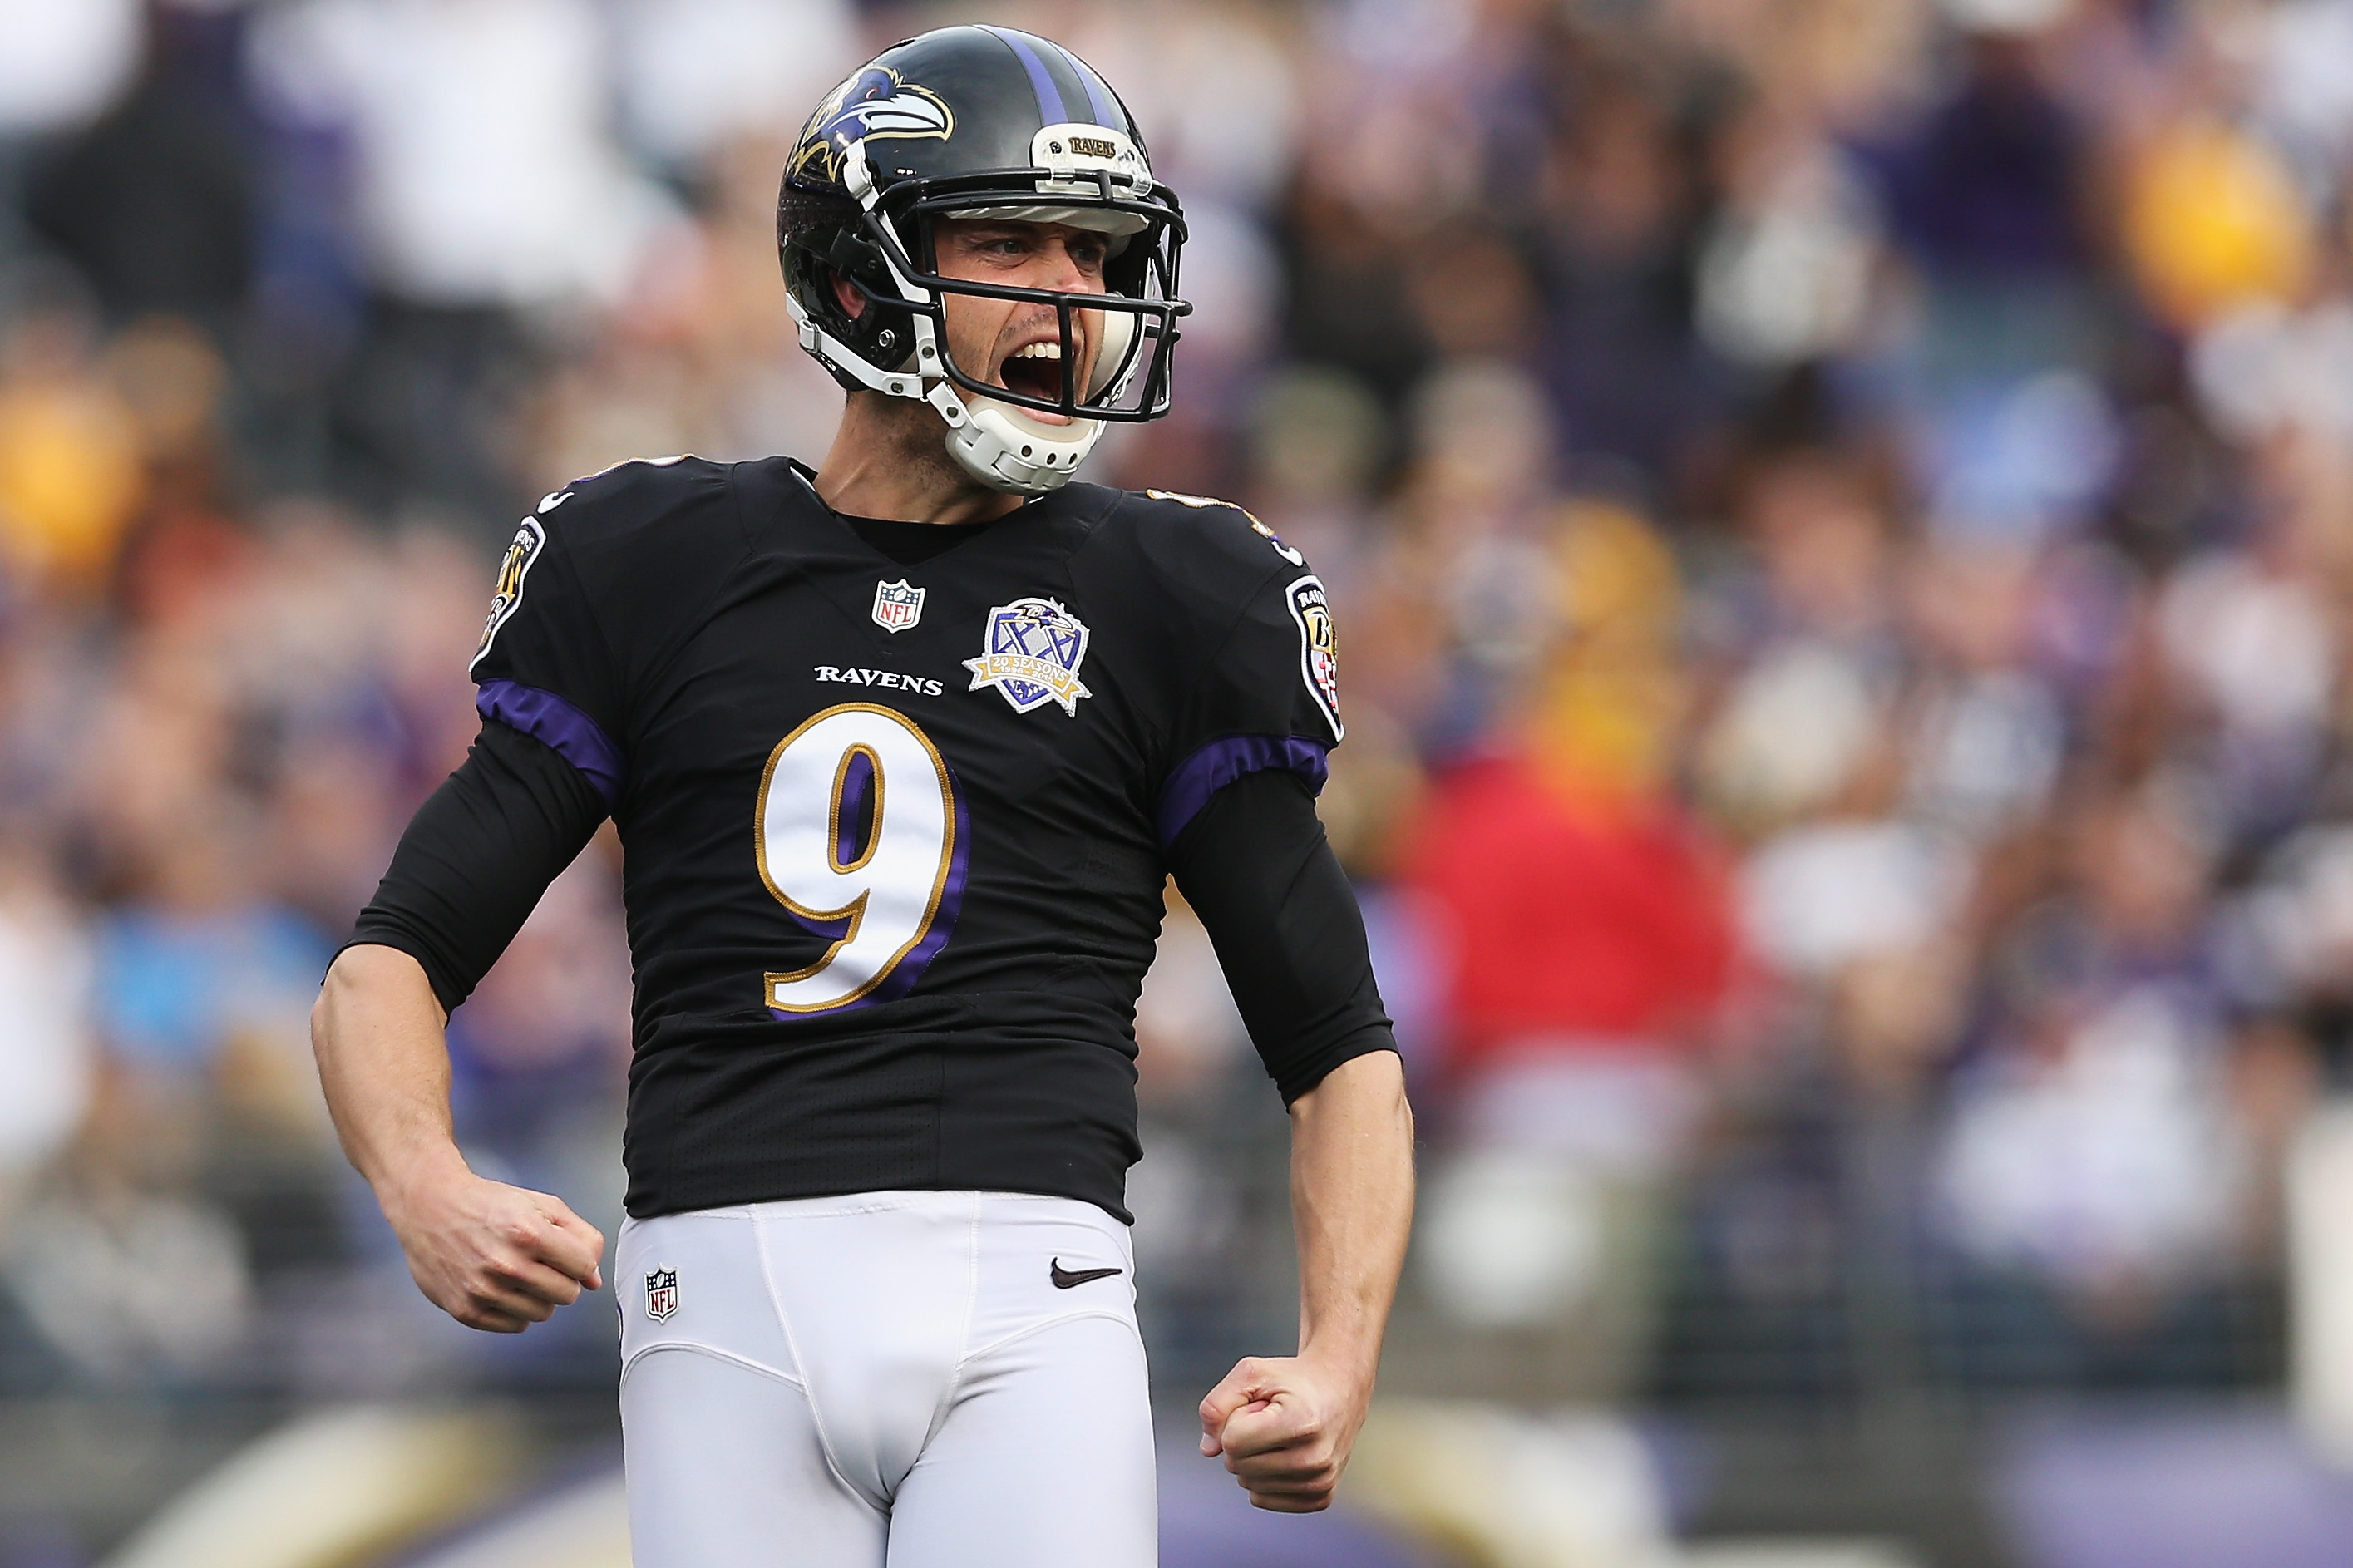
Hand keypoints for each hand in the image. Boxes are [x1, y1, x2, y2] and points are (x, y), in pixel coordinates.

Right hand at [382, 1163, 604, 1332]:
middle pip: (568, 1294)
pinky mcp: (466, 1310)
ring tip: (519, 1274)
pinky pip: (515, 1326)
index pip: (584, 1266)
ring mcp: (484, 1291)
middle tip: (542, 1263)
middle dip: (563, 1279)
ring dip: (539, 1296)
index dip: (581, 1261)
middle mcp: (505, 1265)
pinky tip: (503, 1287)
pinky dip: (516, 1310)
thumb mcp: (543, 1205)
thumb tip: (595, 1280)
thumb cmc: (489, 1204)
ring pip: (543, 1314)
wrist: (430, 1207)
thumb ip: (580, 1237)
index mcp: (529, 1233)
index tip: (568, 1255)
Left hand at [1198, 1352, 1372, 1512]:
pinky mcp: (1321, 1497)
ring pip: (1247, 1483)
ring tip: (1280, 1433)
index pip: (1232, 1441)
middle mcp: (1315, 1457)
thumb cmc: (1293, 1379)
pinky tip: (1284, 1454)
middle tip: (1270, 1418)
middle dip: (1242, 1438)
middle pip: (1236, 1465)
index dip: (1235, 1419)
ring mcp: (1320, 1481)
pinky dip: (1263, 1477)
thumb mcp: (1250, 1373)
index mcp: (1301, 1423)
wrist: (1339, 1388)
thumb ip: (1217, 1405)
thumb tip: (1209, 1449)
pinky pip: (1262, 1498)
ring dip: (1253, 1457)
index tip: (1259, 1405)